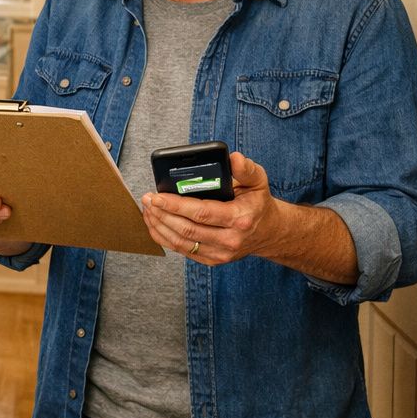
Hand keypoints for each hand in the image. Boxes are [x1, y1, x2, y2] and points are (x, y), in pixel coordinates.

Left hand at [140, 151, 278, 264]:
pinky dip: (164, 237)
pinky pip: (182, 250)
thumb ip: (246, 169)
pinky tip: (155, 224)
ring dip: (159, 226)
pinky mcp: (211, 260)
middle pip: (186, 229)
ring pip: (181, 242)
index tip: (157, 196)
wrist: (269, 232)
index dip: (176, 205)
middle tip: (147, 200)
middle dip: (162, 214)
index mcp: (240, 218)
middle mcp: (230, 240)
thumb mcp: (258, 182)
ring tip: (147, 210)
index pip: (201, 213)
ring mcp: (220, 253)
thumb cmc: (258, 204)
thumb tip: (233, 158)